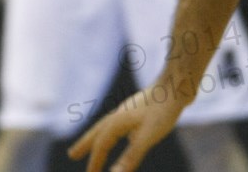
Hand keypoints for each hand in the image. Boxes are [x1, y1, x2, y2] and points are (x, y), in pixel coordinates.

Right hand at [69, 83, 185, 171]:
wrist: (176, 85)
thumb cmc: (163, 111)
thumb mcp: (148, 137)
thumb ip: (130, 156)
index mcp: (117, 122)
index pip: (101, 146)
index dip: (95, 162)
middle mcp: (118, 116)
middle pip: (96, 133)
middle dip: (84, 145)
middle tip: (72, 155)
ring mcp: (128, 112)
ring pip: (107, 127)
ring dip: (97, 138)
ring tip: (93, 145)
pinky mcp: (139, 111)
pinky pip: (119, 125)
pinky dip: (113, 132)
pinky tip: (126, 135)